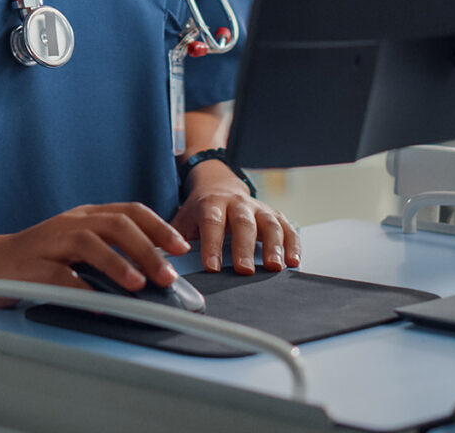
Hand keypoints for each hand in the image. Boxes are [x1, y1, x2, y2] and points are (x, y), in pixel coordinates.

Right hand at [0, 202, 190, 296]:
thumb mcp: (75, 249)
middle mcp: (69, 224)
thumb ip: (108, 254)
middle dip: (147, 248)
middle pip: (115, 224)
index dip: (158, 227)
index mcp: (83, 217)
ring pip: (89, 242)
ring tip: (137, 285)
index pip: (128, 212)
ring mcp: (49, 243)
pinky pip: (60, 275)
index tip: (179, 247)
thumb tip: (152, 274)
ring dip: (117, 263)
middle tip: (166, 274)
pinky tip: (98, 302)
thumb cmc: (33, 259)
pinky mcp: (30, 267)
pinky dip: (82, 288)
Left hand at [171, 162, 300, 273]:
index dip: (212, 245)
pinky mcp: (275, 215)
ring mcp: (259, 208)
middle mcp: (237, 203)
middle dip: (244, 248)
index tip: (212, 267)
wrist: (218, 184)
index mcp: (211, 204)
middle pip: (243, 224)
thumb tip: (160, 262)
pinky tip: (294, 261)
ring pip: (269, 224)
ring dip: (274, 246)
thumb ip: (174, 240)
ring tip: (275, 267)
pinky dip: (293, 244)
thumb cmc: (200, 209)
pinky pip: (288, 227)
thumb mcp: (183, 219)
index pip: (211, 223)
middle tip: (245, 271)